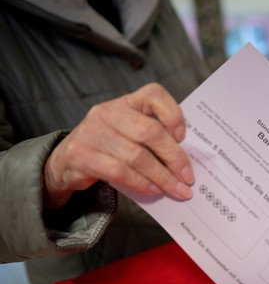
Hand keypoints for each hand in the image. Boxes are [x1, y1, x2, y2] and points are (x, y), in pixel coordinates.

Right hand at [43, 83, 193, 208]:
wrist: (65, 161)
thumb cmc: (109, 146)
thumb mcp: (129, 133)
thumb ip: (152, 138)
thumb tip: (185, 161)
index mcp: (126, 102)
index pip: (154, 93)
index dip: (173, 114)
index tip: (183, 137)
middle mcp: (108, 113)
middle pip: (150, 131)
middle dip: (174, 157)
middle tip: (188, 176)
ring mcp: (93, 133)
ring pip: (137, 156)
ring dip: (162, 177)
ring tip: (177, 189)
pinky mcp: (82, 156)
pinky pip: (120, 172)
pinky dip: (142, 183)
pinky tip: (154, 190)